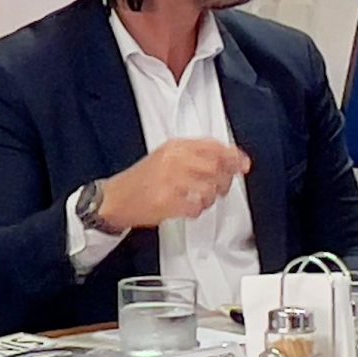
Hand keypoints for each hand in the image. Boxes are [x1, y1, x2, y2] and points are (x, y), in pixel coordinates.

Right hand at [98, 138, 250, 229]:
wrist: (115, 199)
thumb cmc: (141, 181)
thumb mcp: (166, 157)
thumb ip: (194, 156)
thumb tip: (226, 160)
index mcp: (174, 147)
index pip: (213, 146)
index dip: (233, 155)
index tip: (243, 164)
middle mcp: (173, 160)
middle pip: (215, 167)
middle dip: (225, 180)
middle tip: (222, 187)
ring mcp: (170, 181)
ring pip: (208, 188)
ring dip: (211, 197)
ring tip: (203, 200)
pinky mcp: (167, 202)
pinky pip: (196, 207)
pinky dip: (198, 210)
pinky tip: (191, 209)